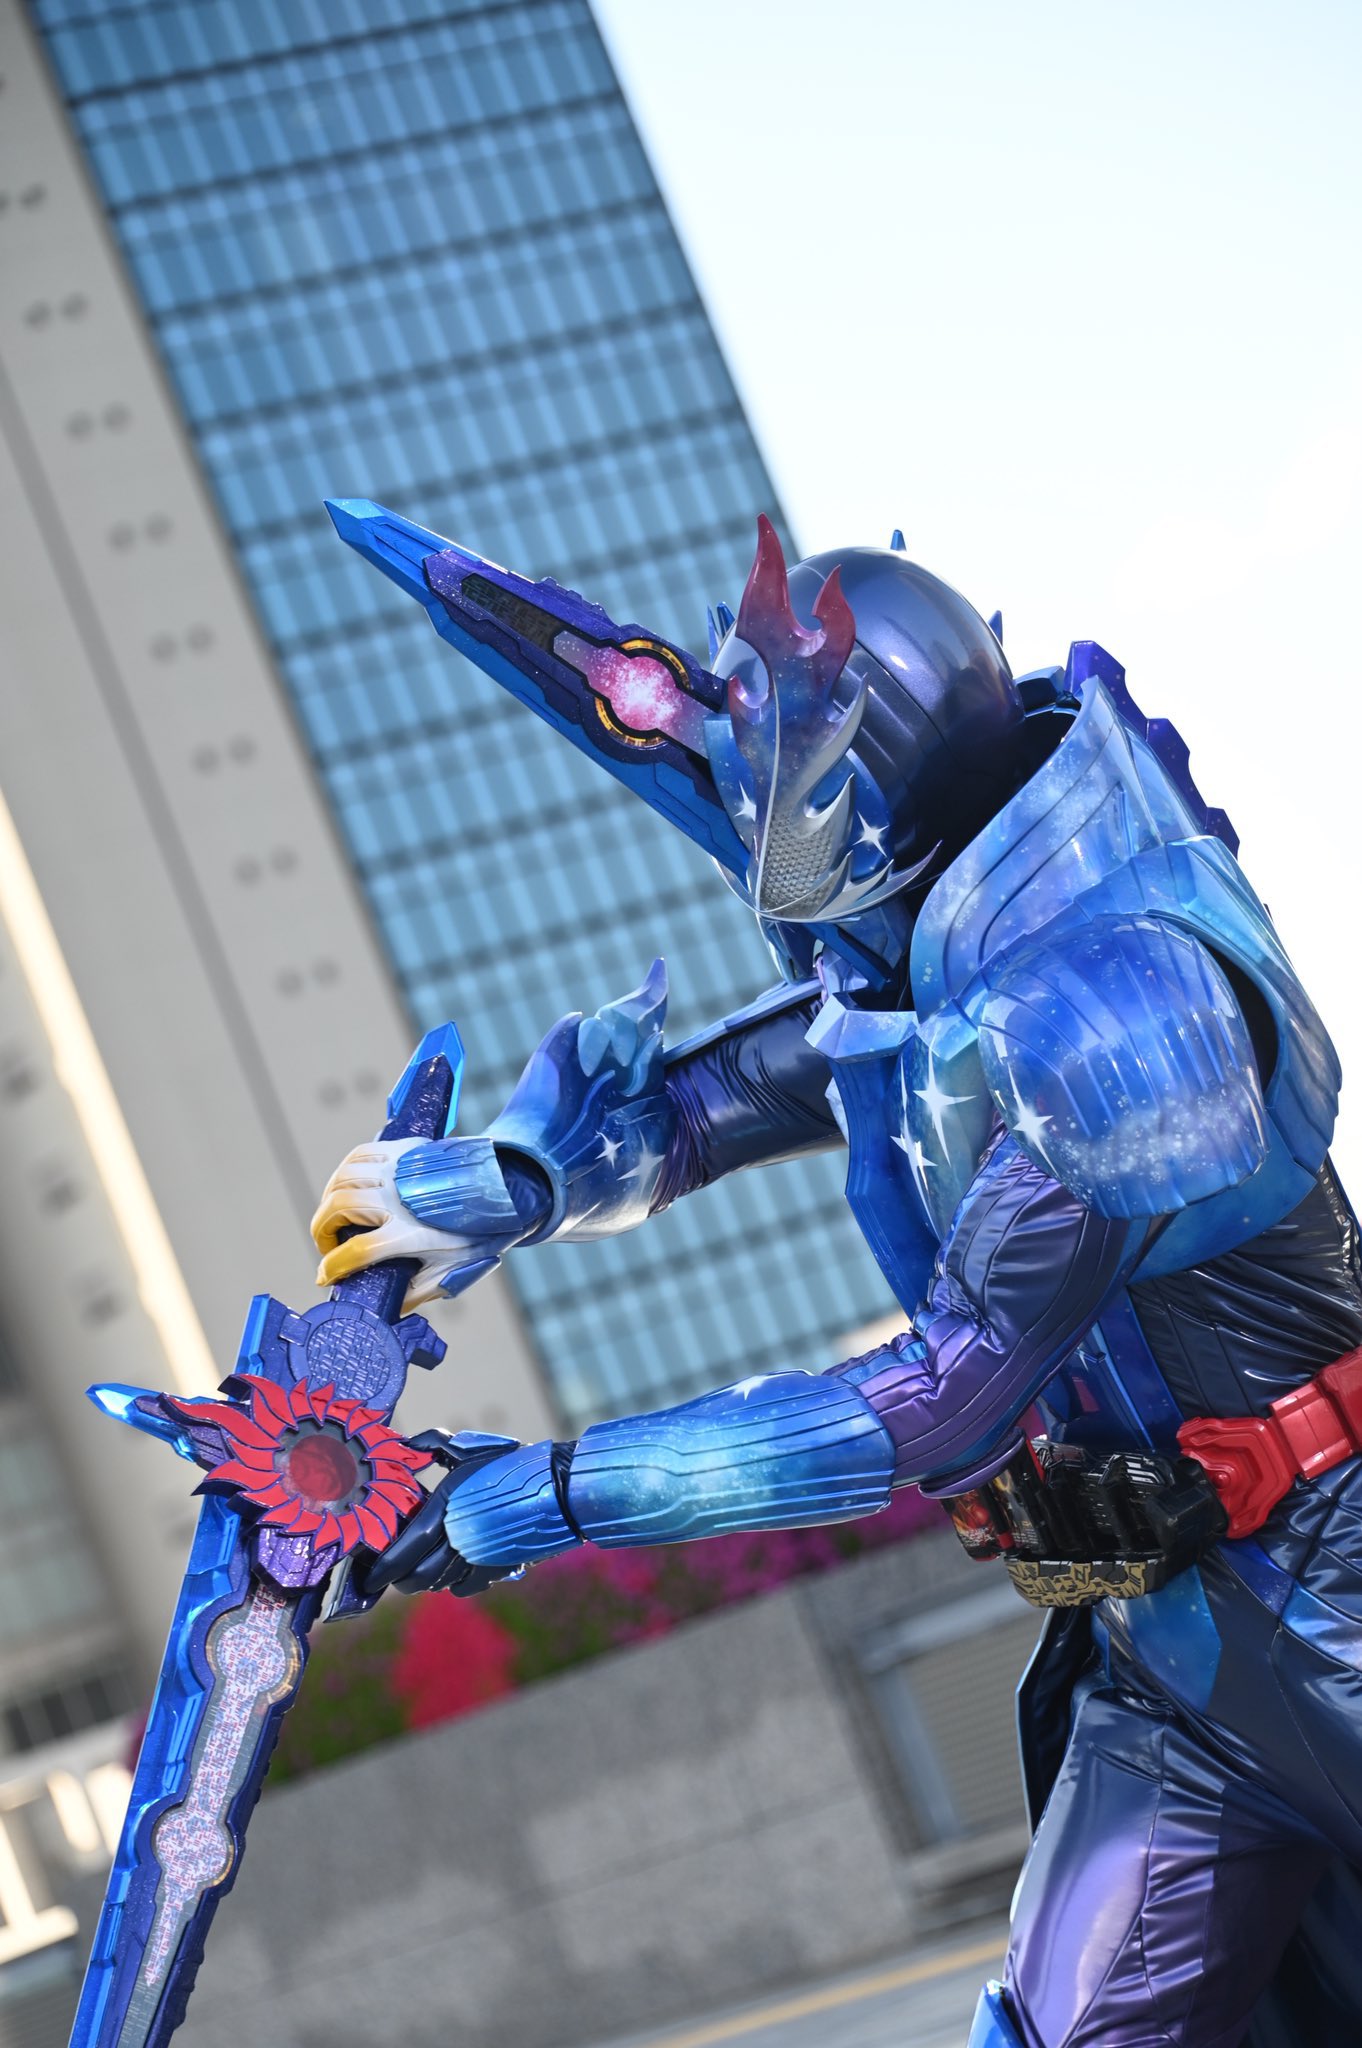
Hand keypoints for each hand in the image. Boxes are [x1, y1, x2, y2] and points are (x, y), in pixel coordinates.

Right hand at [310, 1136, 543, 1309]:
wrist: (506, 1192)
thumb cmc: (476, 1236)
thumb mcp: (447, 1274)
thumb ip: (412, 1293)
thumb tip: (381, 1307)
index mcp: (411, 1234)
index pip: (356, 1251)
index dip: (333, 1267)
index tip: (325, 1275)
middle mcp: (401, 1200)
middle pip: (339, 1207)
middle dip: (320, 1230)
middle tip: (326, 1246)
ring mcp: (400, 1171)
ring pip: (343, 1178)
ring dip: (329, 1200)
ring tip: (332, 1218)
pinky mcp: (404, 1150)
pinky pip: (360, 1154)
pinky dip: (344, 1172)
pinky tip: (347, 1189)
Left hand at [353, 1430, 520, 1598]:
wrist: (556, 1488)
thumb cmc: (509, 1464)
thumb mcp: (467, 1449)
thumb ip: (432, 1446)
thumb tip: (405, 1446)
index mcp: (447, 1508)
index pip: (406, 1549)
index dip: (385, 1567)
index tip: (370, 1578)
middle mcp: (459, 1538)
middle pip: (419, 1576)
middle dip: (399, 1581)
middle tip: (389, 1578)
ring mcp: (479, 1557)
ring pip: (440, 1584)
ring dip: (424, 1583)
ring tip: (415, 1576)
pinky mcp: (497, 1568)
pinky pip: (466, 1587)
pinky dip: (453, 1585)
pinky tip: (450, 1575)